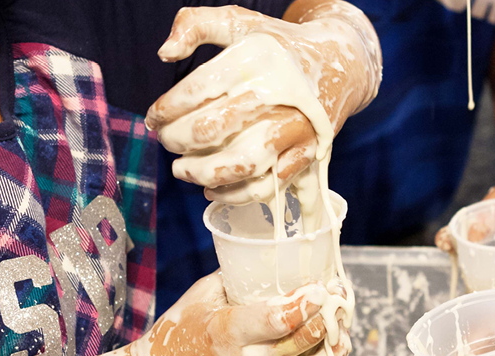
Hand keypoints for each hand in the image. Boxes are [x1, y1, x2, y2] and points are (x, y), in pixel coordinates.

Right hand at [128, 273, 349, 355]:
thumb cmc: (177, 335)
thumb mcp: (201, 297)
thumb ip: (236, 280)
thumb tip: (269, 259)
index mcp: (227, 332)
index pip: (278, 320)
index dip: (306, 304)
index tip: (322, 289)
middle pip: (301, 343)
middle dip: (327, 318)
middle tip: (339, 298)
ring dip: (334, 350)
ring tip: (342, 329)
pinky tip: (333, 355)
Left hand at [146, 2, 381, 203]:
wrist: (339, 64)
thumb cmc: (279, 45)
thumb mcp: (240, 22)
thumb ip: (196, 25)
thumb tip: (165, 53)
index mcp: (257, 58)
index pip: (197, 89)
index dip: (166, 108)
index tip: (154, 117)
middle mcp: (278, 93)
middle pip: (212, 128)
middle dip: (177, 140)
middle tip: (166, 141)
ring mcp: (295, 126)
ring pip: (241, 163)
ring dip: (203, 172)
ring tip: (182, 170)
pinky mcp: (307, 151)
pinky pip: (269, 184)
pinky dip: (236, 194)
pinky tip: (212, 190)